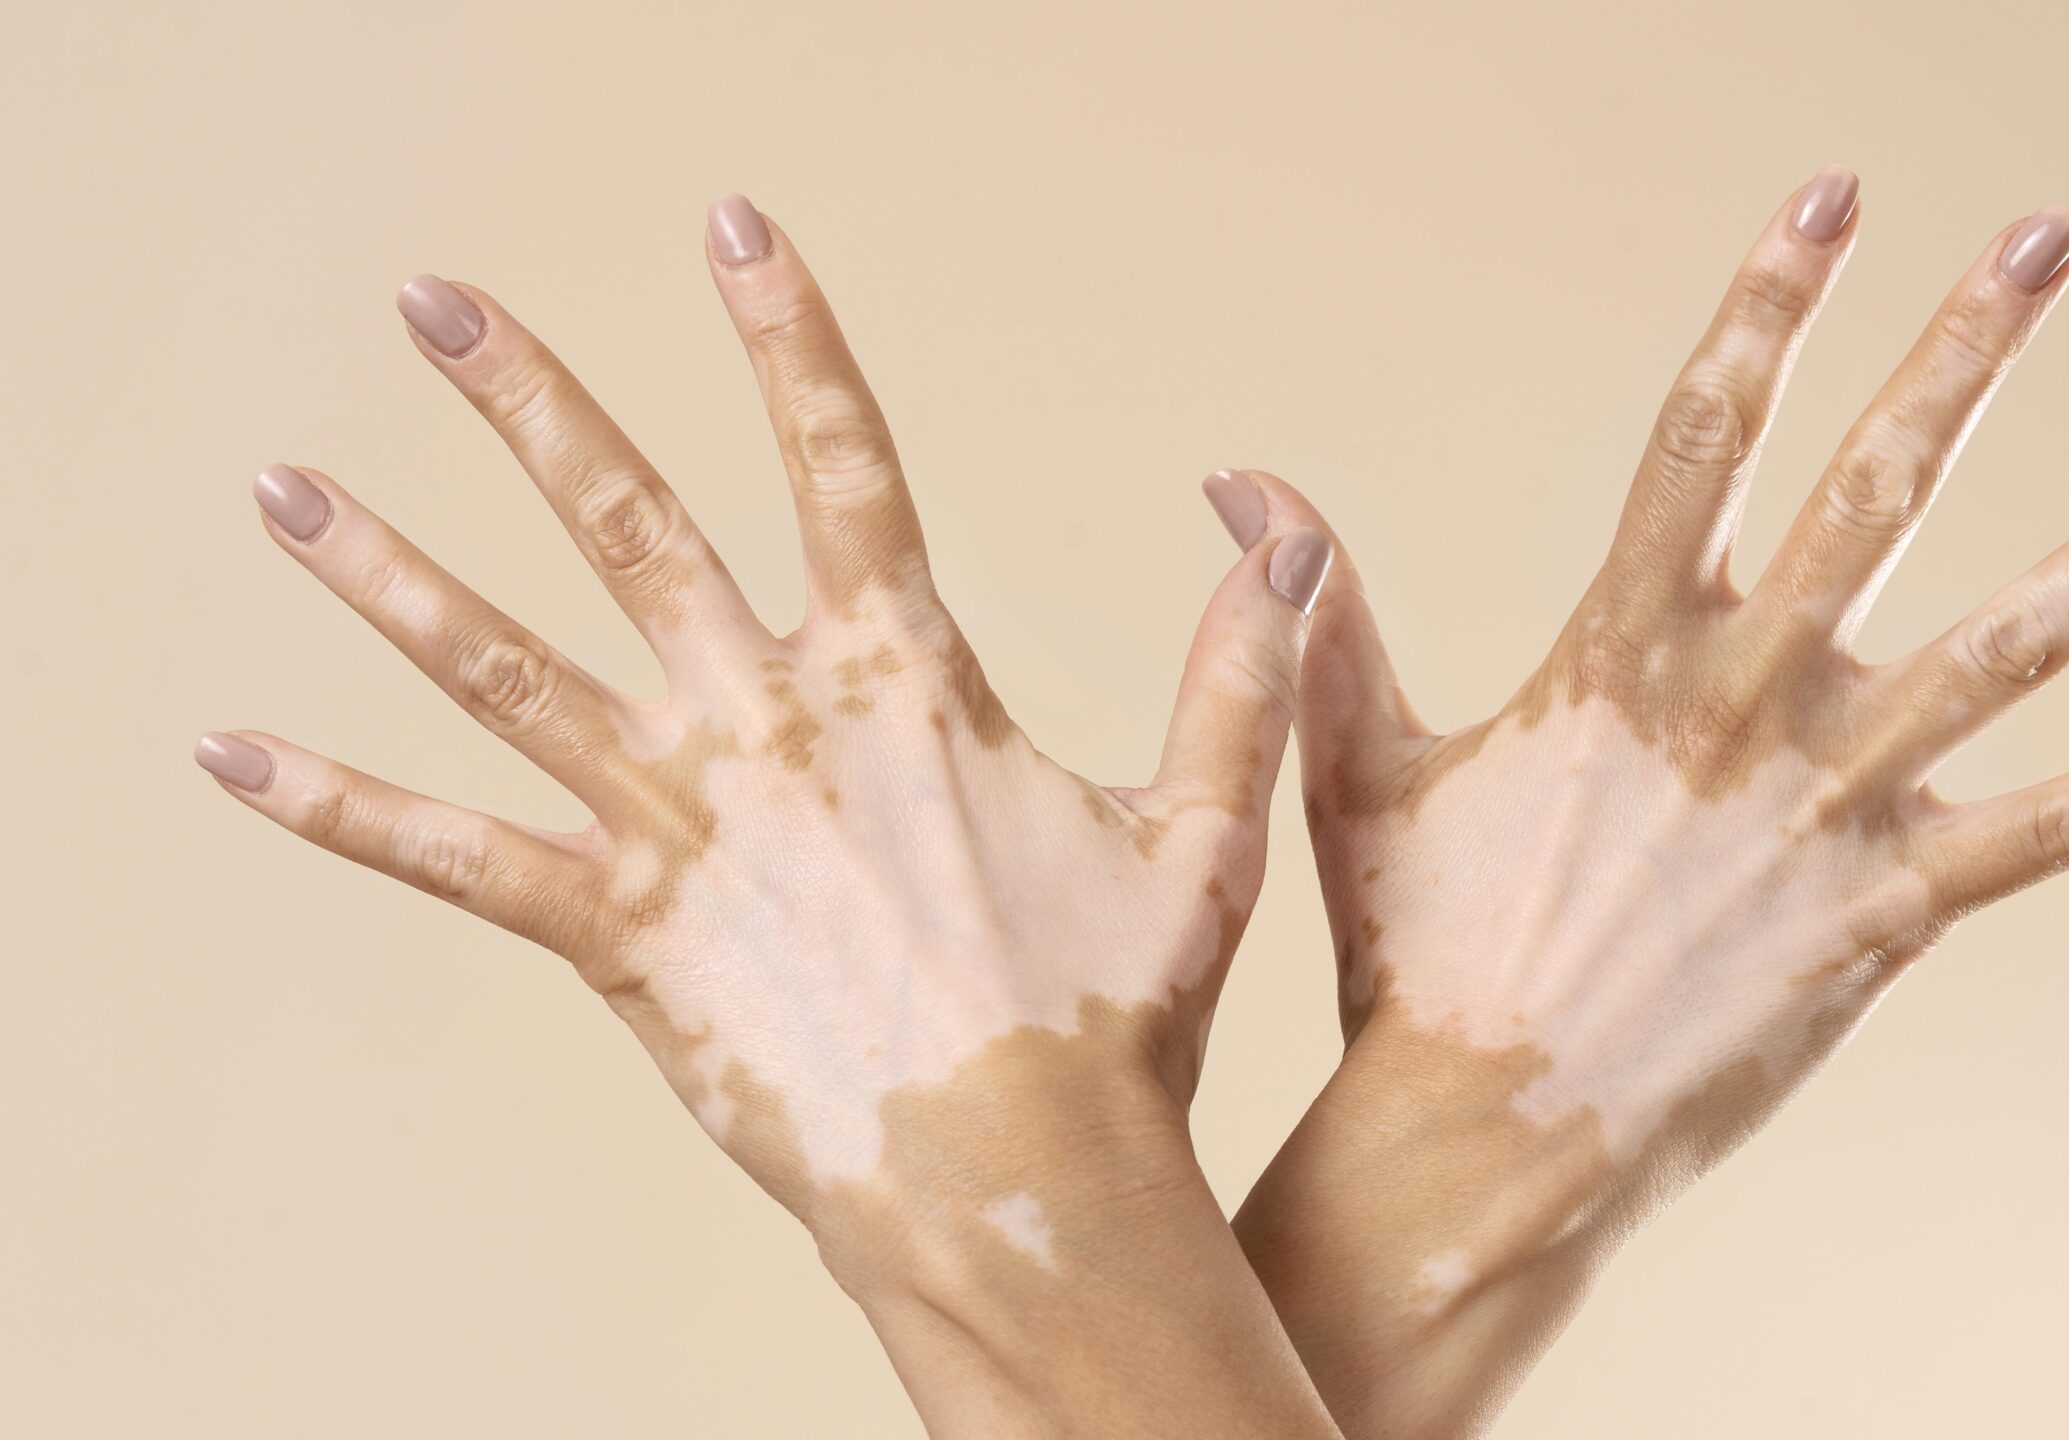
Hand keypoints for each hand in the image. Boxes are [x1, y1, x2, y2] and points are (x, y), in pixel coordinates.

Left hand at [197, 196, 1340, 1437]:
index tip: (732, 228)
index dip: (788, 333)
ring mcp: (681, 826)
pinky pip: (455, 856)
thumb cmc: (1111, 1014)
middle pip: (627, 522)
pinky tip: (230, 750)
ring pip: (504, 666)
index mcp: (904, 682)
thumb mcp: (1200, 831)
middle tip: (431, 301)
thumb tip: (1285, 542)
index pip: (843, 459)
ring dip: (385, 571)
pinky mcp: (619, 935)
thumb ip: (1234, 677)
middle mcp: (770, 725)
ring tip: (279, 487)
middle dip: (526, 398)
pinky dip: (340, 804)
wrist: (1011, 1179)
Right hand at [1229, 168, 2068, 1435]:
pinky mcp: (1895, 911)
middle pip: (1877, 492)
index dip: (1769, 308)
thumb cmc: (1416, 953)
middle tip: (2052, 239)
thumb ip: (1324, 612)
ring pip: (2012, 647)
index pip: (1703, 434)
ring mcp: (1832, 806)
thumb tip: (1238, 477)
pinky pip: (2060, 830)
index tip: (1833, 203)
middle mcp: (1745, 706)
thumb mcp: (1356, 764)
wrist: (1485, 1136)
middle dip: (1968, 353)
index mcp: (1621, 653)